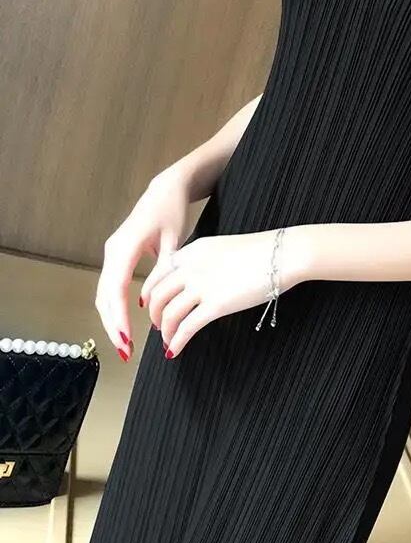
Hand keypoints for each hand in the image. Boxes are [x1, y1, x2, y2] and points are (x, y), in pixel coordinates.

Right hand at [95, 168, 191, 360]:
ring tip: (123, 344)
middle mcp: (113, 251)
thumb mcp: (174, 241)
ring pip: (104, 293)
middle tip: (123, 351)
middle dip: (112, 325)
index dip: (118, 316)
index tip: (126, 337)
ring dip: (111, 320)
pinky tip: (124, 325)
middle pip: (105, 295)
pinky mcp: (116, 257)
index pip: (116, 288)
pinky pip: (110, 287)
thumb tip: (150, 302)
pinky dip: (114, 308)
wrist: (165, 190)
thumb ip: (163, 271)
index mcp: (125, 247)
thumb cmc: (172, 212)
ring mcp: (112, 254)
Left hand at [138, 227, 312, 358]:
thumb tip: (198, 280)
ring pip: (169, 313)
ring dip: (165, 331)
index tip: (149, 303)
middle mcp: (191, 267)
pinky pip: (187, 327)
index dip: (150, 292)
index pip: (158, 272)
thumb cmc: (262, 251)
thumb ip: (204, 261)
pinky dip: (177, 341)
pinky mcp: (216, 305)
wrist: (282, 254)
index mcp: (193, 251)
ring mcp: (202, 285)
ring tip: (168, 340)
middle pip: (158, 295)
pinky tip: (175, 350)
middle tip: (158, 325)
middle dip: (154, 314)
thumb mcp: (223, 248)